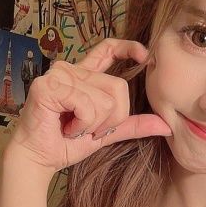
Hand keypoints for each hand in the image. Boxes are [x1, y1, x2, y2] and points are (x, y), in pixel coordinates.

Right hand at [6, 38, 172, 173]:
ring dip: (93, 125)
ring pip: (104, 99)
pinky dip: (82, 125)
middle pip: (118, 87)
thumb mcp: (107, 134)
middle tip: (87, 129)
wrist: (39, 159)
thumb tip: (166, 126)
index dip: (129, 47)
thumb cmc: (66, 145)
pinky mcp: (49, 86)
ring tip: (73, 128)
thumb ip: (133, 125)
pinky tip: (65, 128)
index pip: (108, 49)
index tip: (145, 56)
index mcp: (84, 76)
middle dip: (111, 119)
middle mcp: (71, 70)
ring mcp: (59, 75)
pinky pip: (87, 106)